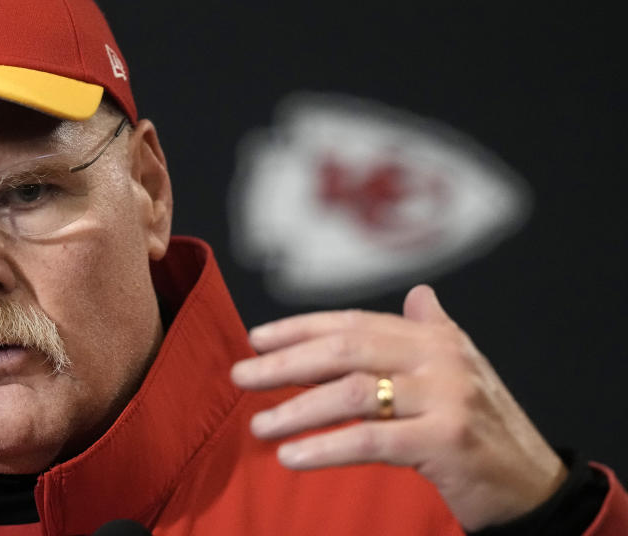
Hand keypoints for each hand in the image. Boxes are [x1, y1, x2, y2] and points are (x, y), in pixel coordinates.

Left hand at [230, 285, 566, 530]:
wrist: (533, 484)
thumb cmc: (483, 427)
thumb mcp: (460, 370)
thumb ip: (432, 330)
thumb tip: (419, 292)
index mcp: (434, 336)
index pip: (353, 322)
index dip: (300, 328)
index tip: (256, 338)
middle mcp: (440, 357)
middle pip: (346, 349)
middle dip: (287, 362)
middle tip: (242, 375)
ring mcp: (446, 396)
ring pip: (352, 392)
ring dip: (296, 409)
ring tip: (258, 424)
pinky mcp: (447, 439)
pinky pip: (370, 440)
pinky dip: (324, 447)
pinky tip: (290, 456)